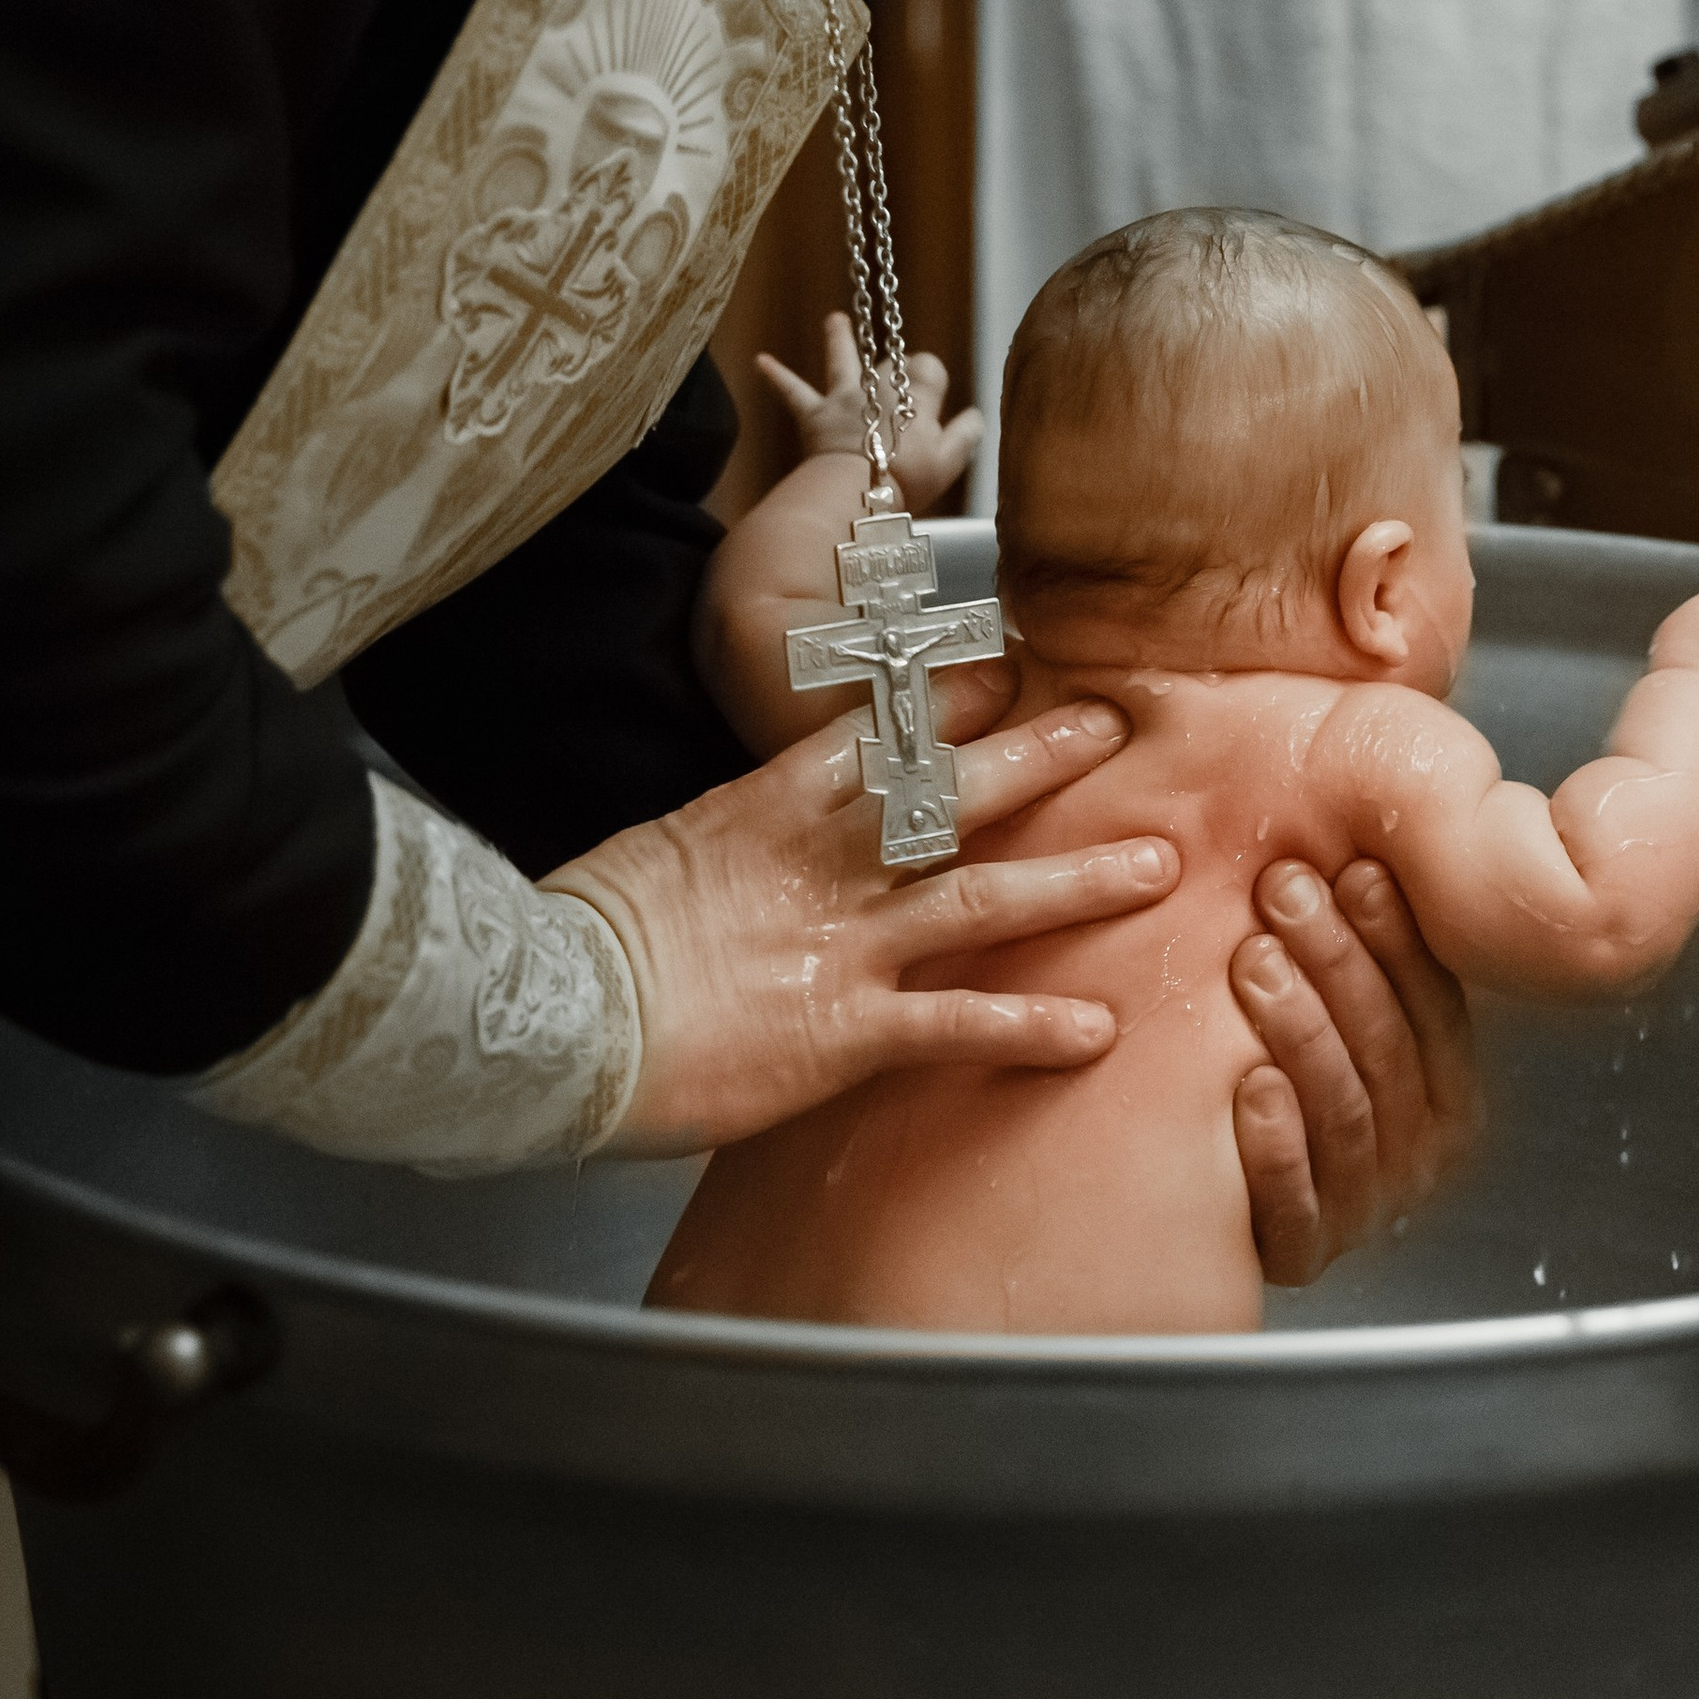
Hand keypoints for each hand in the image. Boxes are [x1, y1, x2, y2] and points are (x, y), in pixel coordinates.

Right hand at [550, 674, 1174, 1153]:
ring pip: (984, 896)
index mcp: (771, 808)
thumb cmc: (583, 939)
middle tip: (1112, 725)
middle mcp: (826, 864)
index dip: (951, 699)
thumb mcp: (661, 853)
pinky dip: (1028, 1026)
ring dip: (1075, 881)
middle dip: (1041, 757)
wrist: (543, 1017)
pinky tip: (1095, 1030)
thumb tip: (763, 842)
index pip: (879, 733)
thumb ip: (734, 839)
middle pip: (956, 792)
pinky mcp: (846, 1029)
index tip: (1011, 668)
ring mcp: (844, 943)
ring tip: (1156, 867)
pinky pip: (955, 1023)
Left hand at [756, 310, 984, 509]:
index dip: (933, 379)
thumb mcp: (951, 460)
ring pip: (843, 360)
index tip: (936, 401)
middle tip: (897, 396)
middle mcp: (879, 386)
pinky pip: (793, 391)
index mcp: (916, 395)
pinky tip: (760, 361)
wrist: (858, 490)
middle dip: (895, 369)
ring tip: (833, 319)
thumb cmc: (909, 478)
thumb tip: (975, 416)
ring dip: (838, 338)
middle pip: (889, 364)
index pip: (929, 367)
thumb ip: (965, 434)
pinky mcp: (815, 415)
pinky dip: (776, 375)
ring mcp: (844, 398)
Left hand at [1227, 859, 1482, 1286]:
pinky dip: (1275, 1143)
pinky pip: (1295, 1202)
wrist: (1203, 1207)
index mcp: (1444, 1088)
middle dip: (1337, 961)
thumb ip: (1354, 953)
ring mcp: (1361, 1205)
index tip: (1353, 869)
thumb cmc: (1277, 1077)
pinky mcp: (1299, 1252)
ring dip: (1301, 1030)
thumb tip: (1351, 843)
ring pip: (1347, 1112)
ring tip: (1255, 963)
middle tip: (1284, 890)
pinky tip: (1248, 1086)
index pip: (1433, 1006)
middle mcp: (1417, 1150)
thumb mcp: (1334, 1015)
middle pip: (1387, 1049)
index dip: (1395, 938)